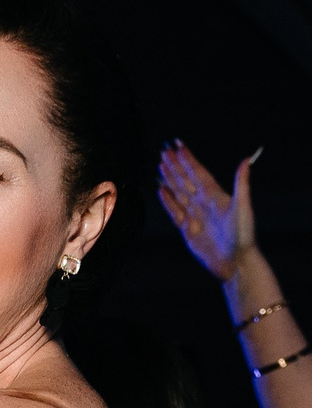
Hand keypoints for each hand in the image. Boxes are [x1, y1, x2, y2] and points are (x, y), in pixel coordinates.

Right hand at [157, 140, 253, 283]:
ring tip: (161, 165)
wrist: (235, 262)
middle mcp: (204, 203)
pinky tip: (161, 190)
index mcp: (215, 195)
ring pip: (179, 192)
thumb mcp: (243, 207)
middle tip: (165, 151)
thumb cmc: (243, 236)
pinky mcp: (188, 230)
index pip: (198, 172)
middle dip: (176, 165)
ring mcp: (195, 216)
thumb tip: (246, 160)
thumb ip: (241, 183)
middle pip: (186, 179)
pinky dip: (167, 200)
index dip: (188, 159)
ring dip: (170, 179)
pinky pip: (175, 211)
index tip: (178, 145)